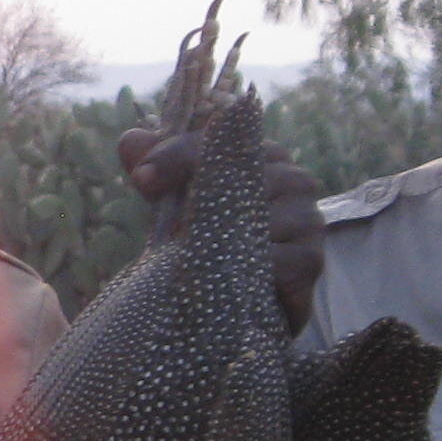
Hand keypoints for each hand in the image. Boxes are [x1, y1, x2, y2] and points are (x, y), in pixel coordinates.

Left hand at [118, 126, 325, 333]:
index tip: (141, 177)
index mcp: (264, 155)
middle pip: (246, 176)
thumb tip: (131, 138)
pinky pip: (280, 260)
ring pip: (263, 219)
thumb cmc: (211, 240)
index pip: (223, 140)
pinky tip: (227, 280)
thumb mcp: (176, 203)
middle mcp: (294, 179)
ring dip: (221, 241)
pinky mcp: (311, 261)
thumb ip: (155, 167)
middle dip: (196, 201)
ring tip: (192, 258)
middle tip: (163, 224)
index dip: (177, 154)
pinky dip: (248, 270)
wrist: (237, 302)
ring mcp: (308, 220)